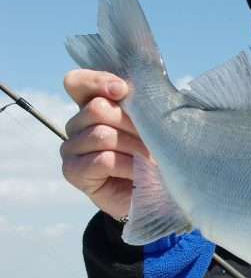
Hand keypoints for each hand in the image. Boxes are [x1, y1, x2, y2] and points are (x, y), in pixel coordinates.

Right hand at [61, 70, 148, 219]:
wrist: (152, 196)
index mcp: (91, 105)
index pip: (77, 83)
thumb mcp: (151, 126)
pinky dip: (127, 166)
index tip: (124, 91)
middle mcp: (76, 124)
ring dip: (134, 147)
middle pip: (97, 108)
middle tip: (153, 141)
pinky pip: (102, 160)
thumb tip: (140, 91)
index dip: (99, 82)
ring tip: (151, 159)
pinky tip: (138, 174)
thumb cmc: (153, 155)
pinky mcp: (73, 172)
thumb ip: (141, 105)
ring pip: (102, 134)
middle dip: (132, 124)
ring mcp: (71, 148)